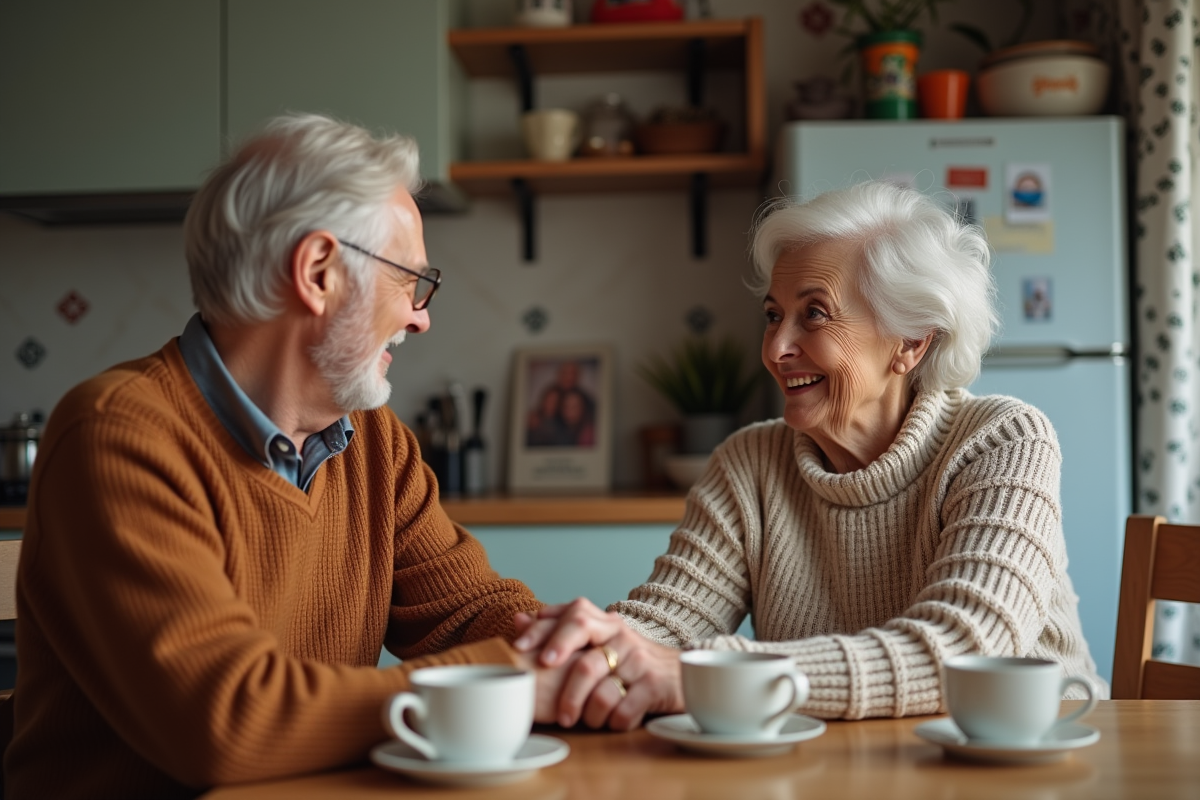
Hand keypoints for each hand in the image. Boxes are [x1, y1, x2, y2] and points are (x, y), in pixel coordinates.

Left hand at [515, 598, 682, 729]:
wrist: (680, 673)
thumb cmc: (628, 659)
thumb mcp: (597, 640)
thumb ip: (559, 630)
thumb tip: (519, 620)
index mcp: (605, 623)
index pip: (574, 614)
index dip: (544, 630)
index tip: (521, 648)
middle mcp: (622, 636)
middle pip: (586, 659)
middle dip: (566, 690)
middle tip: (557, 711)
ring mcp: (639, 660)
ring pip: (601, 690)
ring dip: (586, 712)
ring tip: (578, 721)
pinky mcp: (654, 685)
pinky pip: (624, 708)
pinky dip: (611, 721)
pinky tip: (610, 721)